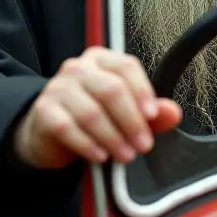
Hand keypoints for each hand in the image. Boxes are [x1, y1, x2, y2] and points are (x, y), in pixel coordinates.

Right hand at [12, 46, 182, 168]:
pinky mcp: (43, 111)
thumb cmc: (93, 115)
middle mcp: (78, 68)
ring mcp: (58, 88)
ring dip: (112, 137)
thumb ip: (150, 112)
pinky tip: (100, 156)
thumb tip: (173, 113)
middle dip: (131, 121)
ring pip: (90, 112)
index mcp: (101, 60)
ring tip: (125, 155)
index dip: (142, 91)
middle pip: (111, 90)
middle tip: (143, 145)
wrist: (50, 131)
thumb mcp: (124, 112)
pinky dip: (87, 144)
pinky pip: (67, 128)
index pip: (126, 67)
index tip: (153, 115)